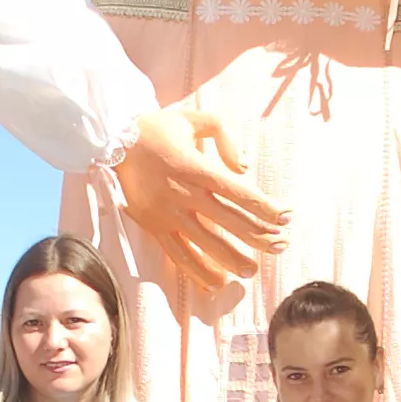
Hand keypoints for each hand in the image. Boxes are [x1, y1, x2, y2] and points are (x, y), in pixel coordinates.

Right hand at [115, 104, 288, 294]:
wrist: (115, 140)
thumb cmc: (160, 127)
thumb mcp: (195, 119)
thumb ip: (224, 137)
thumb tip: (243, 167)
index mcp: (195, 167)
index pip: (237, 192)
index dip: (263, 206)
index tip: (286, 216)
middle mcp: (183, 193)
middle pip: (227, 220)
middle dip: (258, 235)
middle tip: (281, 246)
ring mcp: (167, 213)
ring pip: (204, 242)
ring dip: (230, 259)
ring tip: (251, 270)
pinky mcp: (153, 225)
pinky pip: (177, 253)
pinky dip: (196, 270)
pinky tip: (215, 282)